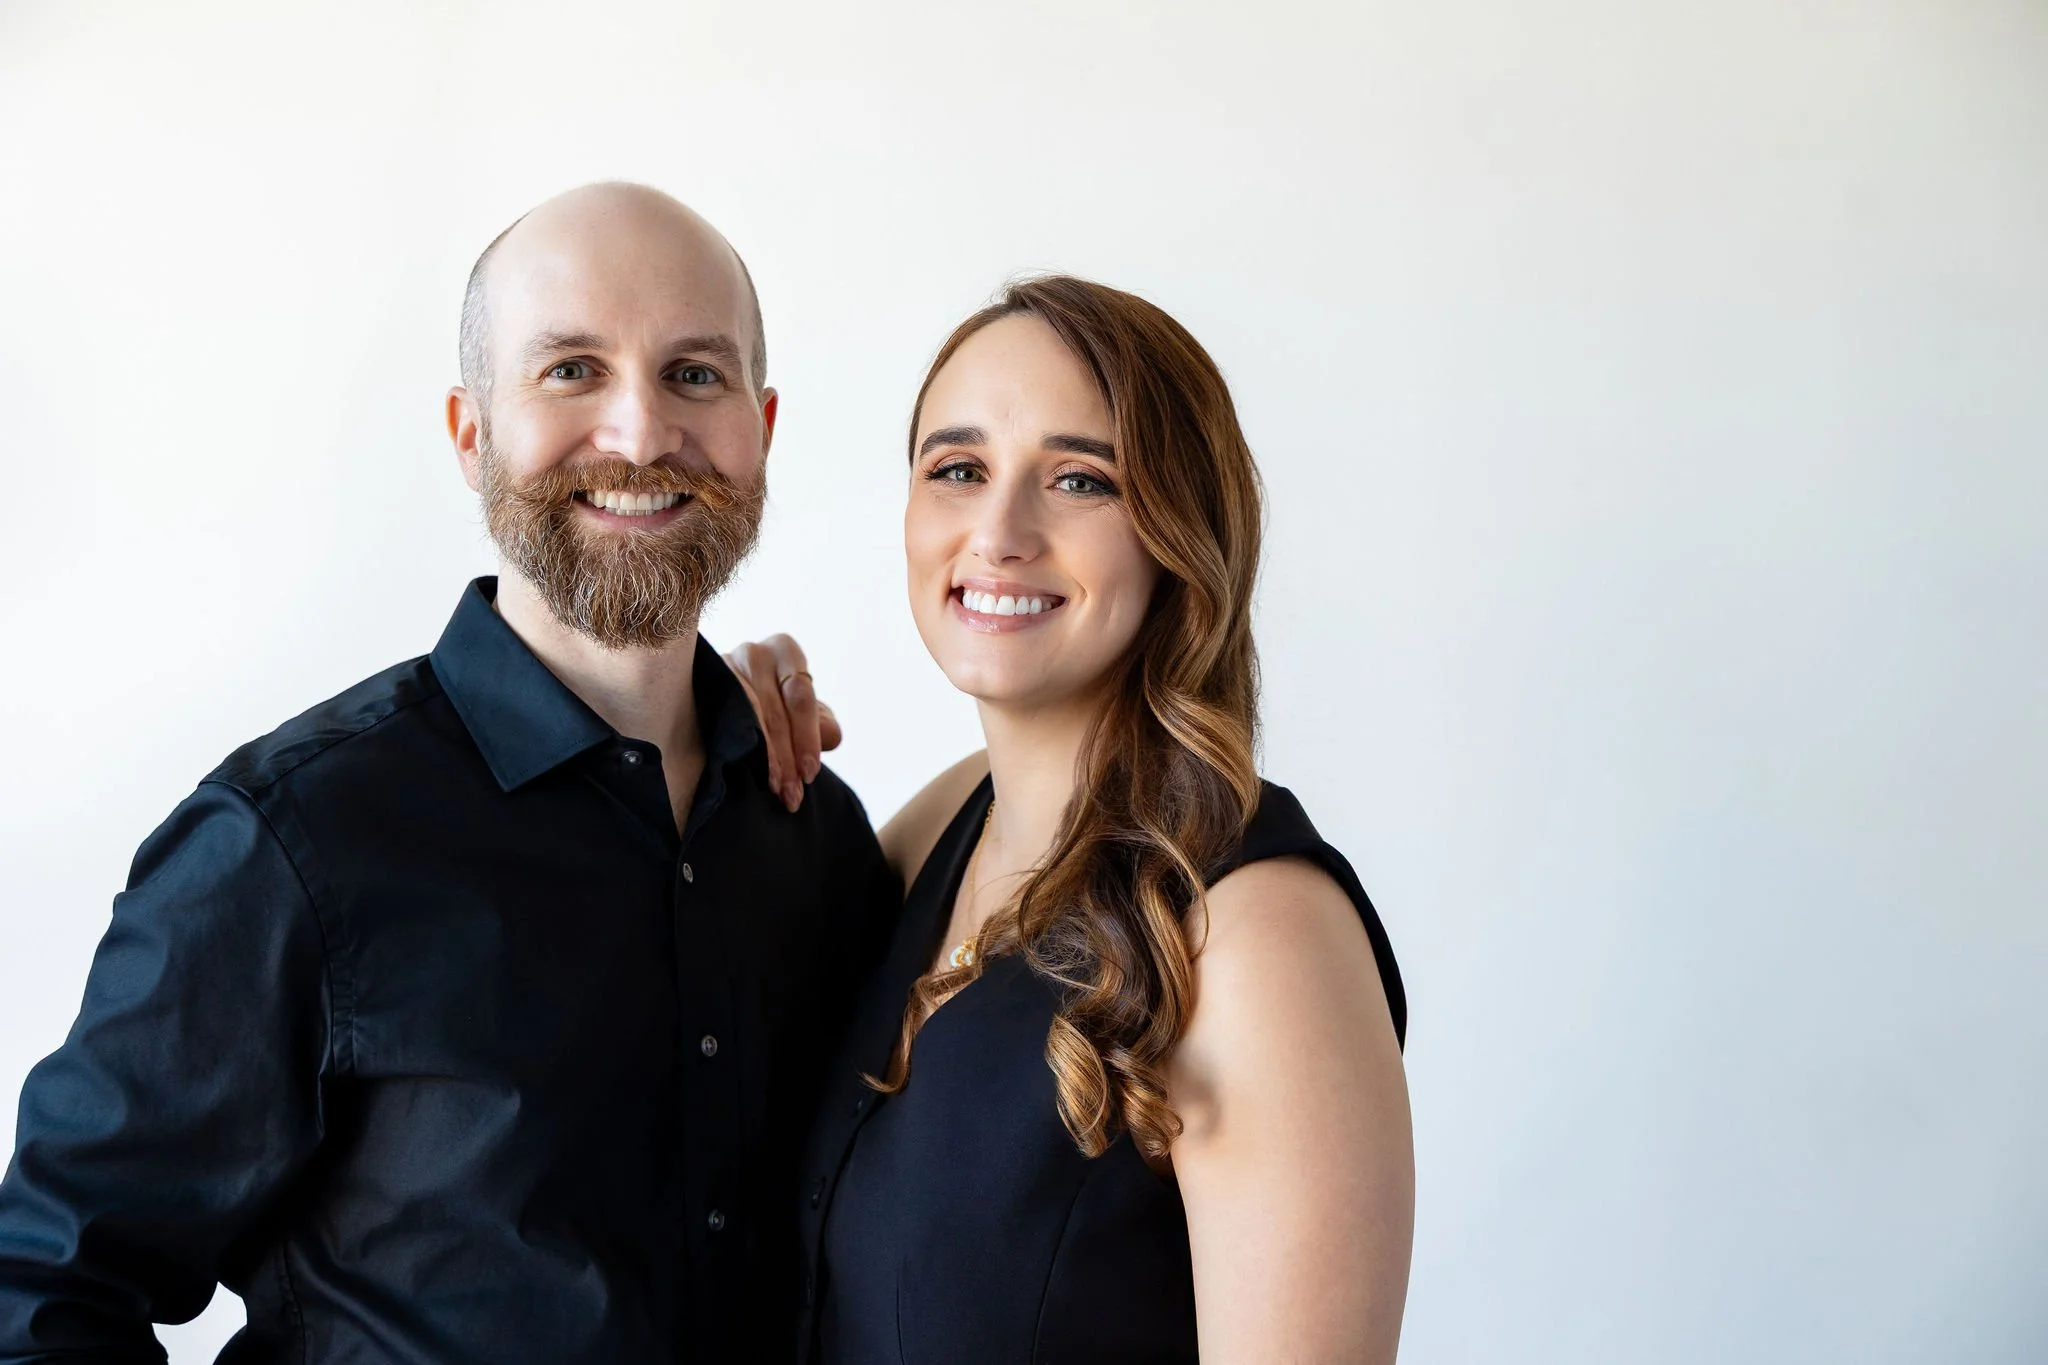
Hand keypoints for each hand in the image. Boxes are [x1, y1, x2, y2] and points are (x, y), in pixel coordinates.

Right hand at [724, 634, 841, 812]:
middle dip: (786, 758)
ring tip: (775, 790)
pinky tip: (744, 771)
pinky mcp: (701, 686)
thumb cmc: (778, 707)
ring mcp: (723, 666)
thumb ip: (821, 725)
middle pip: (774, 711)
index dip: (806, 737)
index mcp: (785, 651)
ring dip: (764, 760)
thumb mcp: (804, 713)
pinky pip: (721, 720)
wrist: (733, 703)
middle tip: (792, 795)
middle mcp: (753, 653)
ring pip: (747, 718)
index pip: (800, 696)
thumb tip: (830, 737)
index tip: (809, 773)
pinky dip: (737, 749)